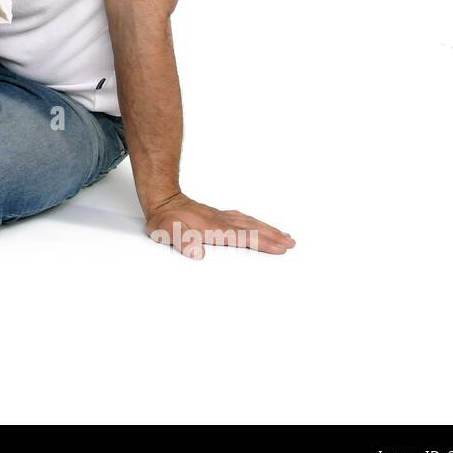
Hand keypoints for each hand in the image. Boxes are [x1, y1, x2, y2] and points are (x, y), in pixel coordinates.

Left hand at [143, 192, 295, 259]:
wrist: (161, 198)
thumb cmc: (164, 218)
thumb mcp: (167, 232)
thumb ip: (183, 241)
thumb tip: (197, 254)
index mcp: (213, 228)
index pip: (244, 237)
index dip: (263, 243)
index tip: (280, 248)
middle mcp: (221, 221)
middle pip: (253, 228)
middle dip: (273, 236)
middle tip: (292, 243)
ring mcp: (220, 217)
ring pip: (250, 222)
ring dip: (268, 228)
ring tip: (284, 234)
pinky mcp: (216, 215)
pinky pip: (242, 218)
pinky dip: (254, 222)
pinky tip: (257, 224)